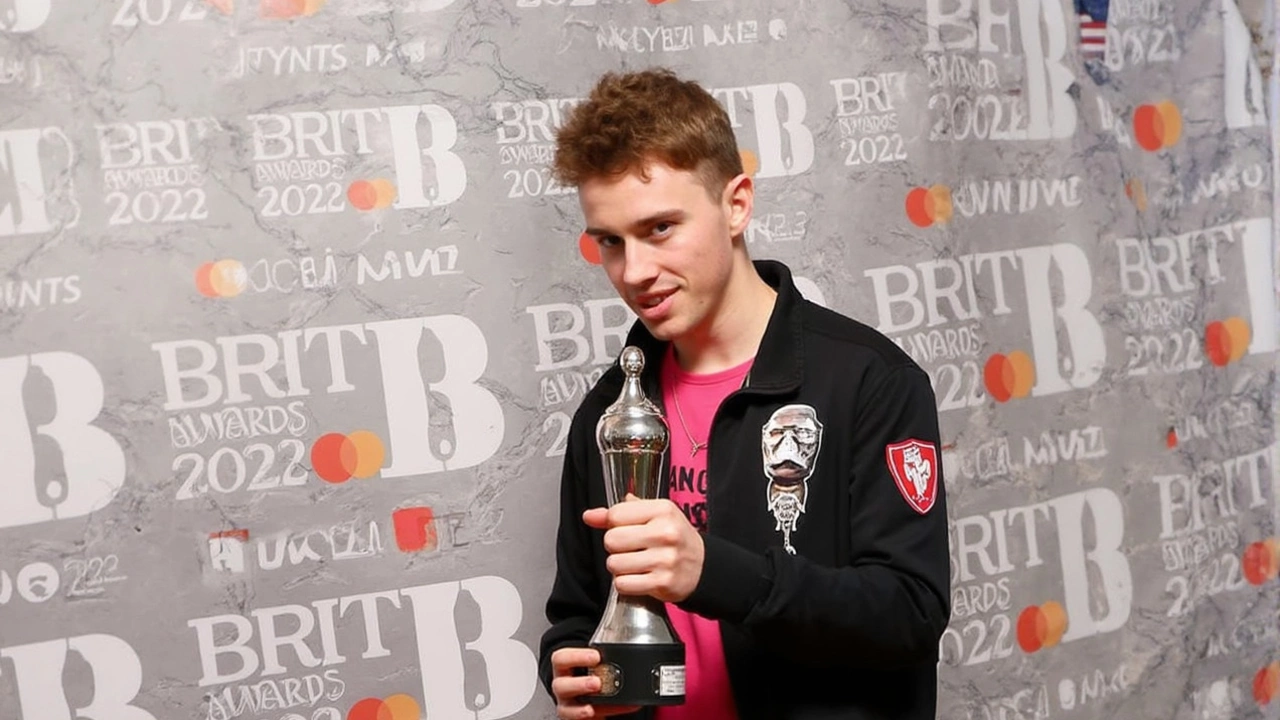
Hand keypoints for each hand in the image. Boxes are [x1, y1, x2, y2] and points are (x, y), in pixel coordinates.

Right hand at [550, 647, 640, 718]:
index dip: (577, 657)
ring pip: (567, 708)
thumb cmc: (589, 674)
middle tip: (597, 683)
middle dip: (580, 684)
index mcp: (564, 667)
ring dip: (581, 708)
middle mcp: (563, 686)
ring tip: (593, 708)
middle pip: (561, 685)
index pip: (561, 659)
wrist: (587, 696)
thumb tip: (620, 646)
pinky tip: (610, 712)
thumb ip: (602, 657)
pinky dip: (602, 715)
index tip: (596, 656)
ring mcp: (567, 705)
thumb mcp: (592, 662)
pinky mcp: (575, 718)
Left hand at [583, 494, 704, 602]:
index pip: (616, 514)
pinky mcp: (662, 583)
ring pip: (614, 564)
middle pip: (611, 540)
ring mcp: (664, 559)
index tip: (623, 529)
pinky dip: (625, 583)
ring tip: (634, 564)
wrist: (703, 566)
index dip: (612, 524)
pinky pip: (622, 584)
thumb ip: (622, 513)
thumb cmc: (674, 538)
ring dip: (619, 567)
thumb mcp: (654, 516)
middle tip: (630, 549)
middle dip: (615, 547)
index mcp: (662, 510)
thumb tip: (590, 516)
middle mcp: (665, 533)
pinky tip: (638, 577)